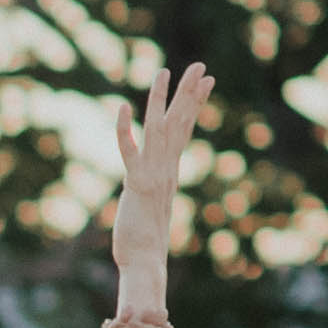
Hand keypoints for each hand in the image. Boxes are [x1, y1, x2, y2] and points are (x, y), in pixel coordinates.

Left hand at [108, 59, 211, 290]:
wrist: (145, 262)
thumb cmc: (145, 242)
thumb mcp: (152, 207)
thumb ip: (155, 191)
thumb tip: (156, 186)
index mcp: (170, 171)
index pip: (185, 130)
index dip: (195, 104)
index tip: (206, 81)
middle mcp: (166, 169)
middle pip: (180, 123)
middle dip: (189, 93)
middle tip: (199, 65)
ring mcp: (152, 174)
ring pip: (158, 129)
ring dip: (160, 99)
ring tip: (163, 72)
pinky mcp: (135, 184)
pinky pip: (129, 152)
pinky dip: (125, 130)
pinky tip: (121, 108)